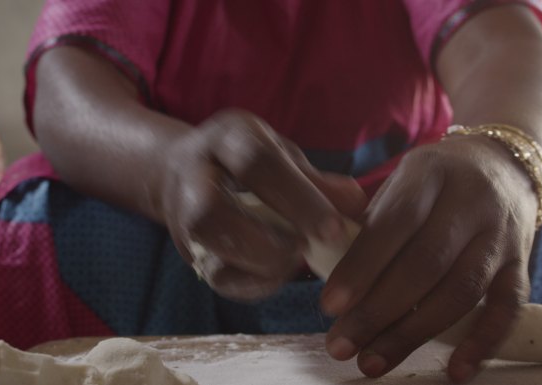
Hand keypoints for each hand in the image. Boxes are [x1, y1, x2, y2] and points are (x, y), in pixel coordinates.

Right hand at [162, 109, 366, 300]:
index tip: (334, 228)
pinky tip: (279, 273)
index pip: (257, 164)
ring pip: (206, 249)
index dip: (298, 199)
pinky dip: (253, 283)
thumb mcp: (284, 156)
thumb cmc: (250, 162)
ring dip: (257, 264)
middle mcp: (195, 177)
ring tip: (292, 261)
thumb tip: (356, 204)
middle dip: (265, 241)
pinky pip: (217, 277)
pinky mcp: (191, 251)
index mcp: (227, 139)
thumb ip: (318, 181)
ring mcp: (184, 217)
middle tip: (305, 250)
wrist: (186, 172)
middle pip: (210, 212)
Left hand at [321, 135, 536, 381]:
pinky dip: (484, 342)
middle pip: (425, 264)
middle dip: (378, 311)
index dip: (361, 267)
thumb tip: (325, 268)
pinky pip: (508, 307)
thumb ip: (368, 220)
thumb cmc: (433, 181)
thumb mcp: (401, 181)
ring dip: (414, 333)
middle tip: (341, 346)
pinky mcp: (521, 263)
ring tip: (373, 362)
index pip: (394, 223)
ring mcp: (501, 234)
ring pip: (461, 291)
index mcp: (429, 175)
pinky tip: (455, 372)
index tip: (329, 305)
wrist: (502, 163)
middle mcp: (470, 202)